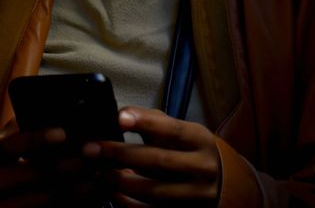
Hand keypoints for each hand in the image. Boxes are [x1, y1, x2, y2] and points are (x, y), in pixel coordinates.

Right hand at [0, 122, 109, 207]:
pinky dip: (72, 203)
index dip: (37, 138)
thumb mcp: (7, 138)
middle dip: (67, 164)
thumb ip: (26, 123)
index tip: (63, 132)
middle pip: (32, 173)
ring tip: (102, 174)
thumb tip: (61, 104)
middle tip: (94, 153)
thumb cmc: (1, 159)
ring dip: (77, 186)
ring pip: (44, 198)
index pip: (12, 143)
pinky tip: (92, 195)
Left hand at [83, 107, 221, 206]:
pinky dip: (129, 203)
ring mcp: (195, 195)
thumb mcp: (182, 133)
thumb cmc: (192, 151)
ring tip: (99, 173)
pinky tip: (114, 193)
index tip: (119, 118)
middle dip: (121, 154)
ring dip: (122, 182)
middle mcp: (201, 168)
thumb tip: (120, 115)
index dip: (145, 122)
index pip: (172, 129)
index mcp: (200, 141)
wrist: (222, 184)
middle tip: (92, 149)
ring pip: (154, 191)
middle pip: (159, 161)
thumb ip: (154, 123)